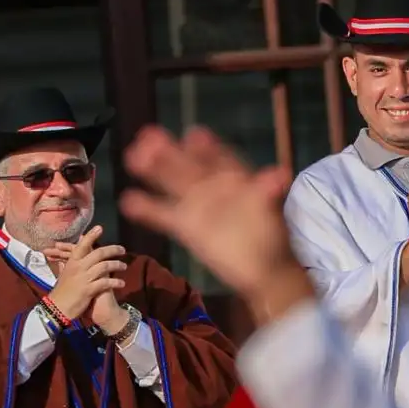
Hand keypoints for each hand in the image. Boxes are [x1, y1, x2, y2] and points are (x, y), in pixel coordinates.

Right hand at [45, 227, 126, 321]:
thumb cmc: (62, 290)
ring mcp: (84, 278)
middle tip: (122, 249)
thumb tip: (74, 250)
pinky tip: (122, 283)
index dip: (91, 236)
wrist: (57, 308)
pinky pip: (106, 283)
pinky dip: (115, 282)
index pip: (82, 245)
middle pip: (99, 253)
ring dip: (117, 265)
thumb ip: (70, 261)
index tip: (100, 228)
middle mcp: (78, 267)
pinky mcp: (89, 290)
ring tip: (124, 266)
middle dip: (113, 250)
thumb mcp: (65, 273)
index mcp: (72, 262)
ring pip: (104, 266)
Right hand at [120, 125, 313, 321]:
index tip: (194, 135)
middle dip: (170, 151)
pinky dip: (147, 208)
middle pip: (189, 165)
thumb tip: (280, 173)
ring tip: (134, 156)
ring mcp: (198, 206)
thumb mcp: (273, 213)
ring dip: (153, 171)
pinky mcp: (186, 228)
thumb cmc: (273, 239)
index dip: (208, 148)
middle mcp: (214, 187)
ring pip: (172, 184)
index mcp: (237, 178)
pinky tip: (128, 200)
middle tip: (150, 136)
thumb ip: (270, 191)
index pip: (221, 158)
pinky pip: (163, 215)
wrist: (265, 272)